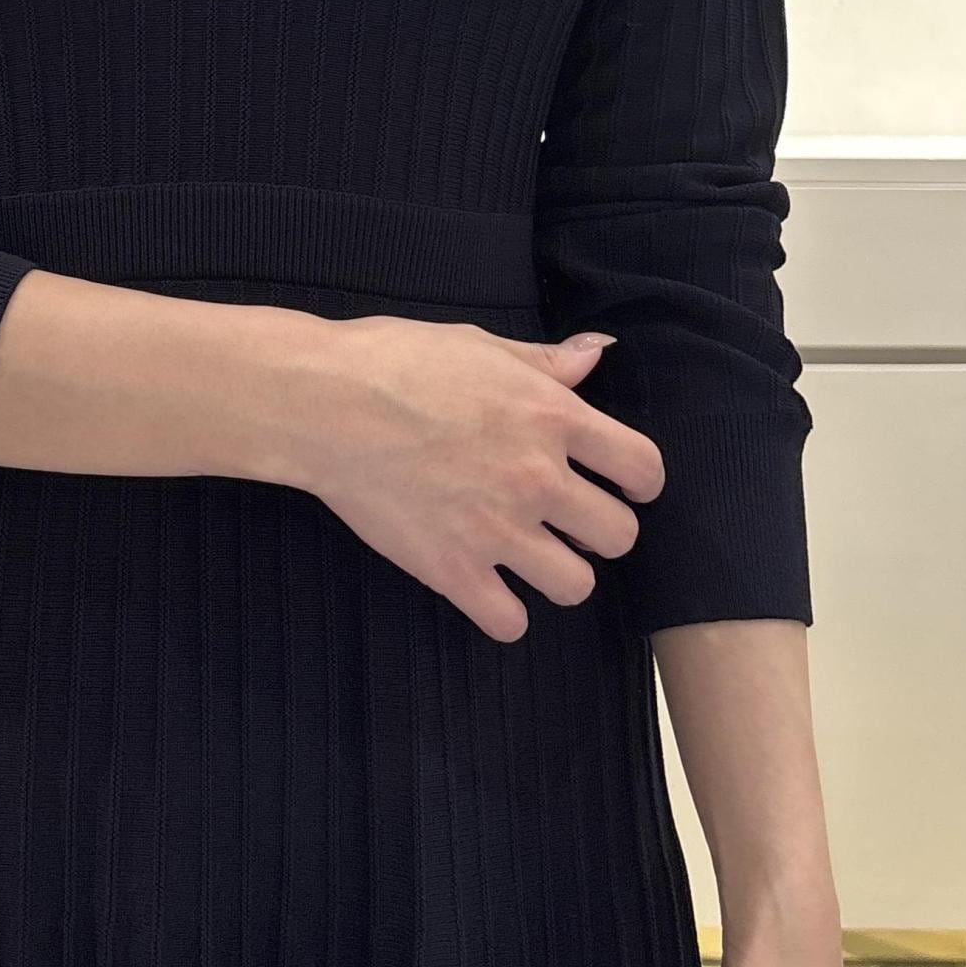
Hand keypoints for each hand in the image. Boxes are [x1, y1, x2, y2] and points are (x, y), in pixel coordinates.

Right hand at [294, 314, 664, 641]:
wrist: (323, 403)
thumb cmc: (394, 361)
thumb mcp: (479, 344)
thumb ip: (544, 361)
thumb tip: (596, 355)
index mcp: (552, 417)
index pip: (642, 467)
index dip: (640, 483)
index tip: (622, 487)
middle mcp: (537, 478)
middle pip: (619, 535)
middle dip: (600, 532)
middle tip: (569, 524)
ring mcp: (497, 529)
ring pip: (575, 586)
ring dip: (559, 575)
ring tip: (531, 559)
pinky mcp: (452, 569)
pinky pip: (509, 622)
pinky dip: (504, 614)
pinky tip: (487, 590)